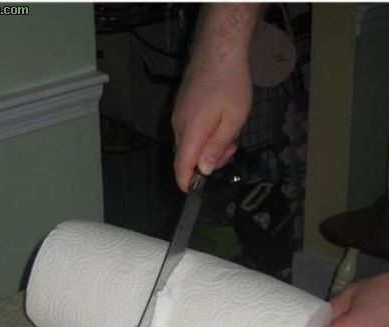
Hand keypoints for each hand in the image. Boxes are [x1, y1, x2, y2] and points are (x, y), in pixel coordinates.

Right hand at [172, 58, 251, 191]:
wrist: (219, 49)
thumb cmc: (230, 83)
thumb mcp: (233, 120)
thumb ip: (217, 147)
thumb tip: (204, 169)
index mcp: (191, 131)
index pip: (181, 166)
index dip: (186, 182)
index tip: (194, 191)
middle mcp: (179, 125)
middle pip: (186, 156)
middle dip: (207, 162)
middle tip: (231, 151)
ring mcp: (179, 114)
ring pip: (189, 143)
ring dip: (208, 147)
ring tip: (230, 135)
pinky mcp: (182, 106)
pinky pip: (189, 130)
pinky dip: (204, 135)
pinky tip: (220, 125)